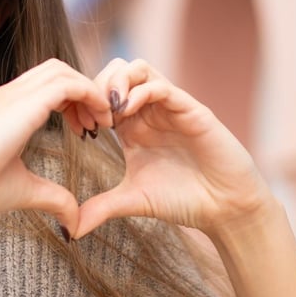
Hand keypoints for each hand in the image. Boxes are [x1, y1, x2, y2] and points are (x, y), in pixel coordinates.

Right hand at [0, 59, 111, 231]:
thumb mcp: (24, 190)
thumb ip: (53, 198)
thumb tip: (74, 222)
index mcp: (5, 109)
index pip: (46, 85)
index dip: (73, 101)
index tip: (85, 130)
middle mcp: (9, 95)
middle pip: (56, 70)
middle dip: (83, 91)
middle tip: (96, 125)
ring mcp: (14, 95)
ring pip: (62, 71)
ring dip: (89, 91)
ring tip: (100, 122)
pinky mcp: (22, 103)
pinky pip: (67, 83)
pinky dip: (89, 95)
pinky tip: (97, 121)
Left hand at [75, 59, 272, 240]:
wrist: (225, 209)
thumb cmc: (183, 200)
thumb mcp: (132, 201)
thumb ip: (101, 208)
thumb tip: (71, 229)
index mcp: (132, 126)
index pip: (100, 92)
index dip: (84, 103)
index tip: (79, 128)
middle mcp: (149, 111)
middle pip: (115, 70)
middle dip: (96, 87)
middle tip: (92, 118)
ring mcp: (170, 107)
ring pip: (137, 68)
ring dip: (116, 82)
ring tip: (108, 112)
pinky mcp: (191, 110)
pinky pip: (162, 86)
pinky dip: (139, 92)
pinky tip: (126, 114)